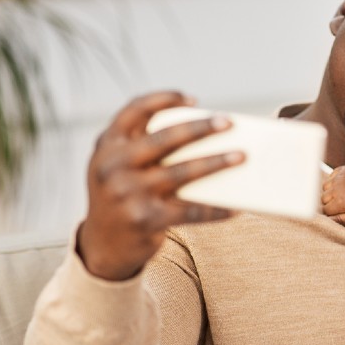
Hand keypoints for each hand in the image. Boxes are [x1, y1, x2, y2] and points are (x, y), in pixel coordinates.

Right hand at [78, 91, 244, 279]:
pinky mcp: (146, 220)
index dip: (164, 99)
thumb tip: (202, 132)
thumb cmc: (122, 194)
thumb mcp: (117, 165)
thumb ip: (142, 145)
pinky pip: (191, 211)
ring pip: (183, 173)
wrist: (103, 245)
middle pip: (165, 139)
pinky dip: (216, 209)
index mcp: (107, 145)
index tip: (193, 99)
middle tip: (228, 122)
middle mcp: (113, 166)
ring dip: (217, 163)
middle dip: (201, 128)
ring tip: (241, 156)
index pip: (135, 110)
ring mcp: (129, 194)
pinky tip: (236, 207)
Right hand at [321, 165, 344, 224]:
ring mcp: (338, 177)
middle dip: (330, 203)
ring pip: (324, 188)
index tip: (340, 211)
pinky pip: (330, 177)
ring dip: (330, 192)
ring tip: (342, 194)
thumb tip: (329, 220)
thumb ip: (343, 220)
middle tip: (342, 203)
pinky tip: (343, 185)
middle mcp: (336, 188)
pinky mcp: (342, 169)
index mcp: (340, 202)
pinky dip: (333, 182)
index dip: (331, 213)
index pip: (325, 210)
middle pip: (323, 199)